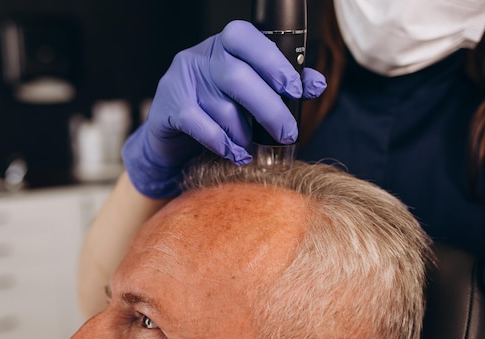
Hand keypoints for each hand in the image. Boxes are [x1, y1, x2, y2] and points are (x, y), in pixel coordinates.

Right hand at [122, 20, 326, 197]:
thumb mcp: (248, 93)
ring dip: (244, 135)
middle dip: (270, 110)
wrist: (170, 137)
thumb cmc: (215, 110)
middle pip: (238, 77)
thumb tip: (316, 84)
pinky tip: (236, 154)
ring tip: (251, 148)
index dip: (273, 63)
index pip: (246, 39)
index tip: (295, 90)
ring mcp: (180, 81)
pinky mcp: (168, 108)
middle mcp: (199, 57)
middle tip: (287, 133)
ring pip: (223, 108)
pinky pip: (202, 127)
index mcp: (222, 45)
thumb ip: (280, 85)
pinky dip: (224, 144)